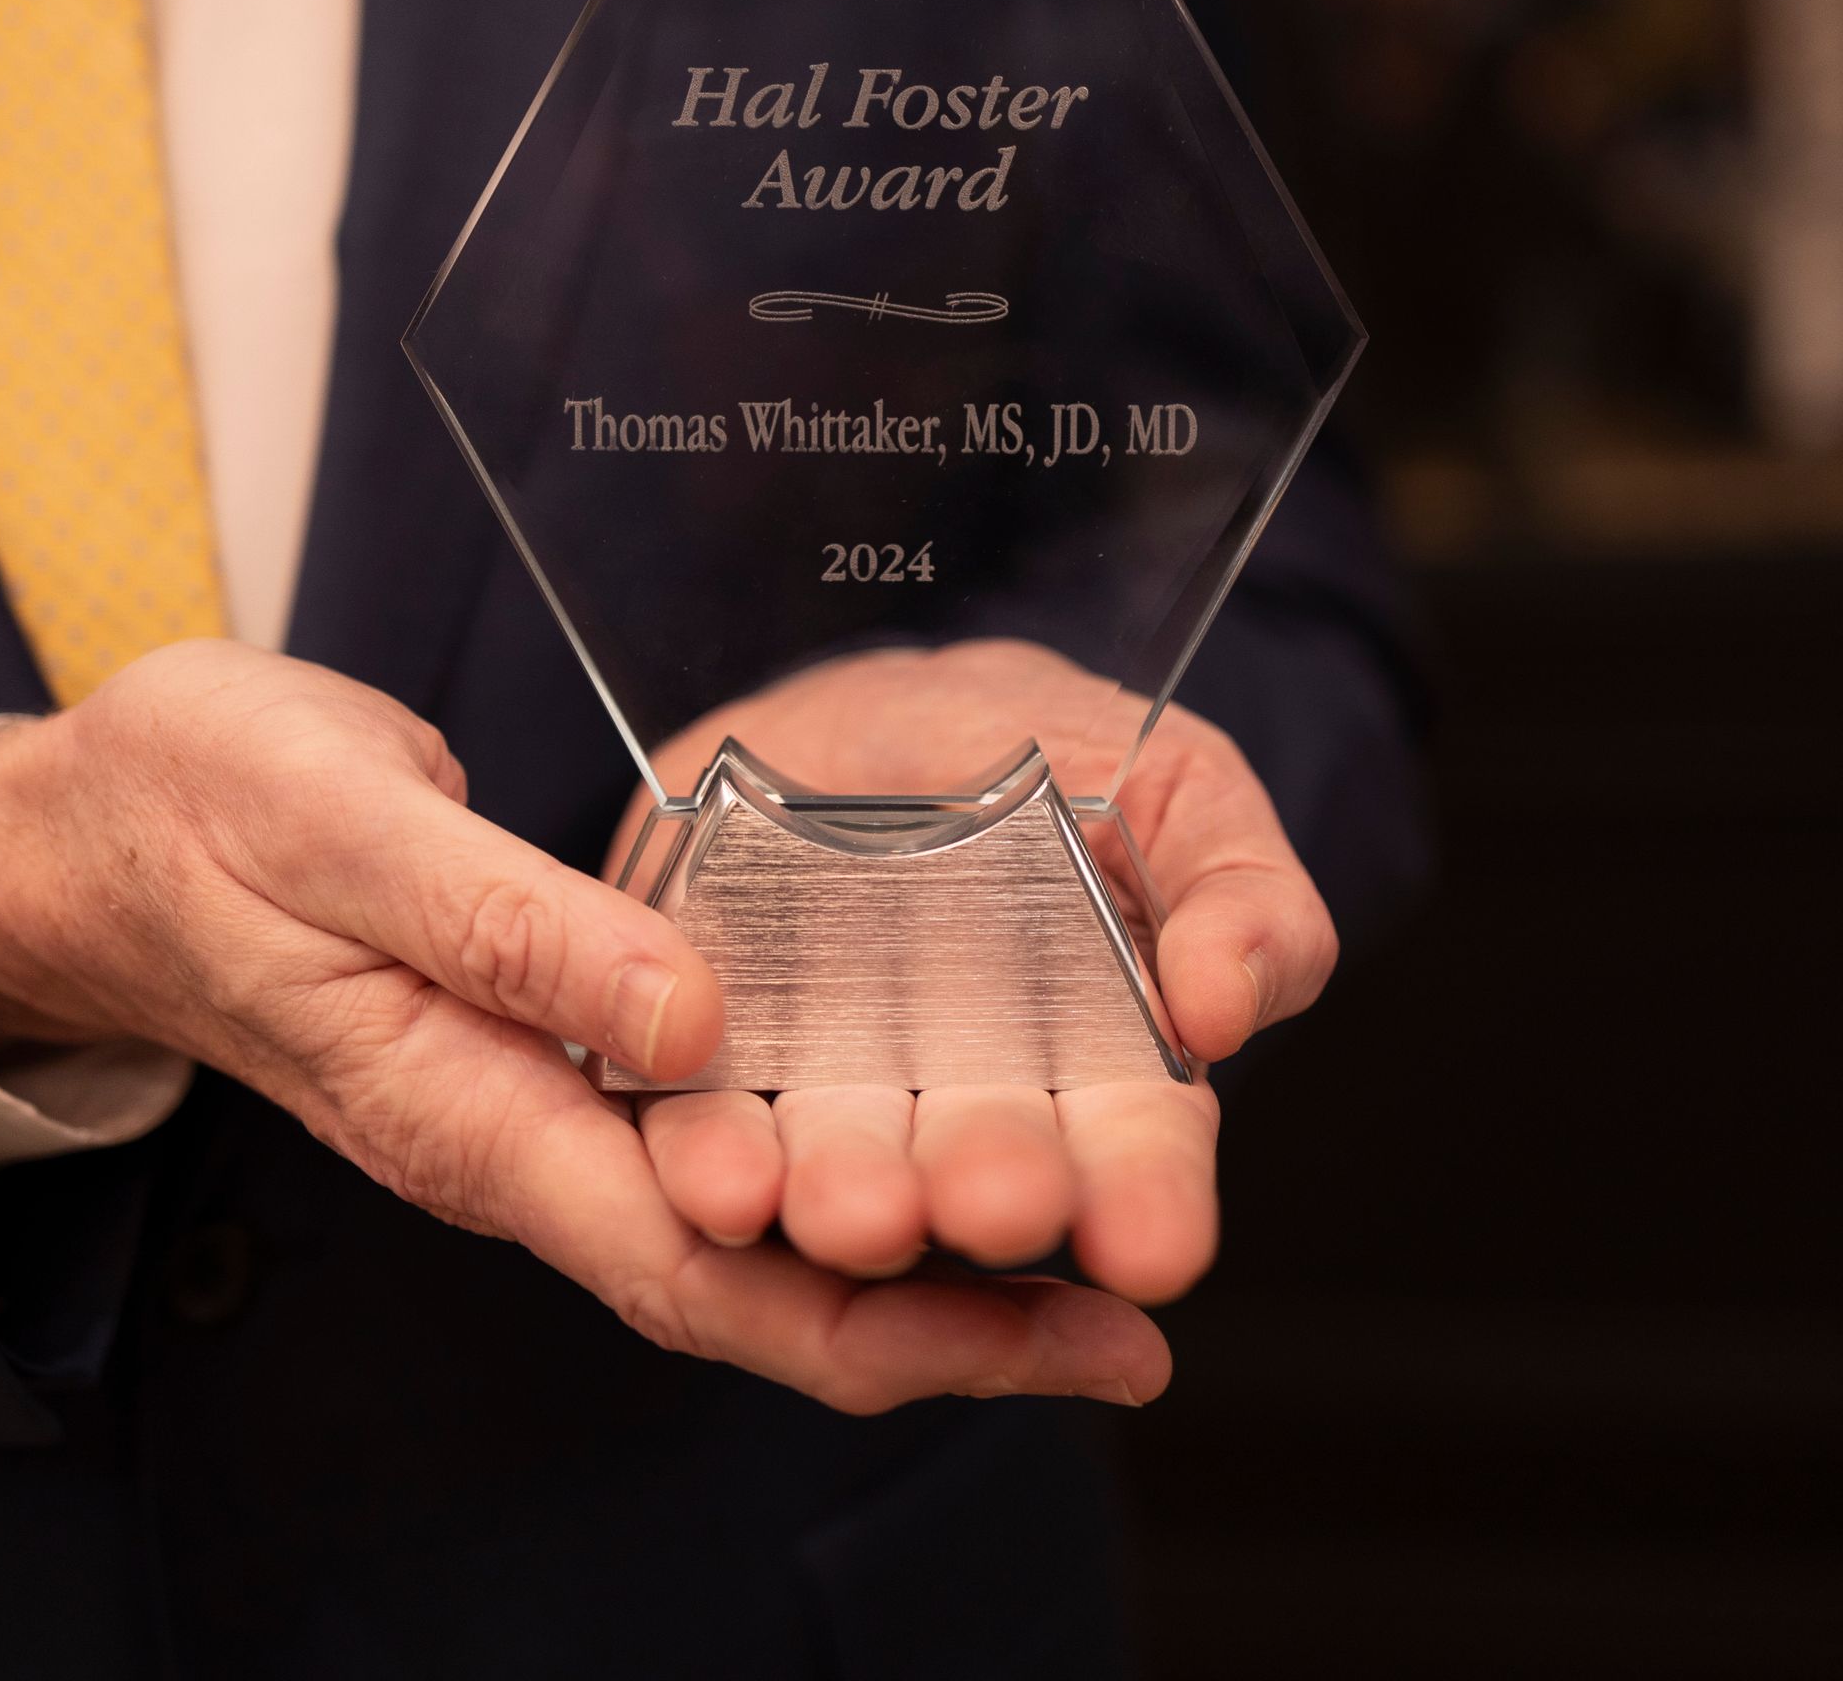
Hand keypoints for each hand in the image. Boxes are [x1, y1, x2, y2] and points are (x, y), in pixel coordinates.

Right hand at [0, 641, 1167, 1410]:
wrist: (114, 822)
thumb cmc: (212, 814)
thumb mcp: (348, 833)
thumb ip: (512, 932)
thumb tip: (690, 1027)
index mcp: (476, 1115)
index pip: (707, 1274)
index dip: (894, 1322)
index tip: (1061, 1334)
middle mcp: (529, 1139)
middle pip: (759, 1282)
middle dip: (946, 1314)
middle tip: (1129, 1313)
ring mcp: (547, 1100)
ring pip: (751, 1224)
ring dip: (908, 1242)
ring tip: (1078, 1227)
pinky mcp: (564, 1038)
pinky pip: (719, 1132)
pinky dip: (831, 1142)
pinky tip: (920, 1110)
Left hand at [628, 641, 1337, 1309]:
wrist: (875, 702)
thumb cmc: (1053, 751)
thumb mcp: (1179, 785)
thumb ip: (1243, 893)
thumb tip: (1227, 1009)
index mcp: (1104, 1067)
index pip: (1135, 1154)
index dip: (1146, 1198)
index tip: (1153, 1246)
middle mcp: (964, 1107)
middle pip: (979, 1174)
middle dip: (983, 1193)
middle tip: (983, 1204)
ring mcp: (833, 1089)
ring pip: (837, 1169)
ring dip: (839, 1197)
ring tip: (841, 1209)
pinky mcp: (709, 1058)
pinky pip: (705, 1120)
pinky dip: (709, 1156)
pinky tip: (715, 1176)